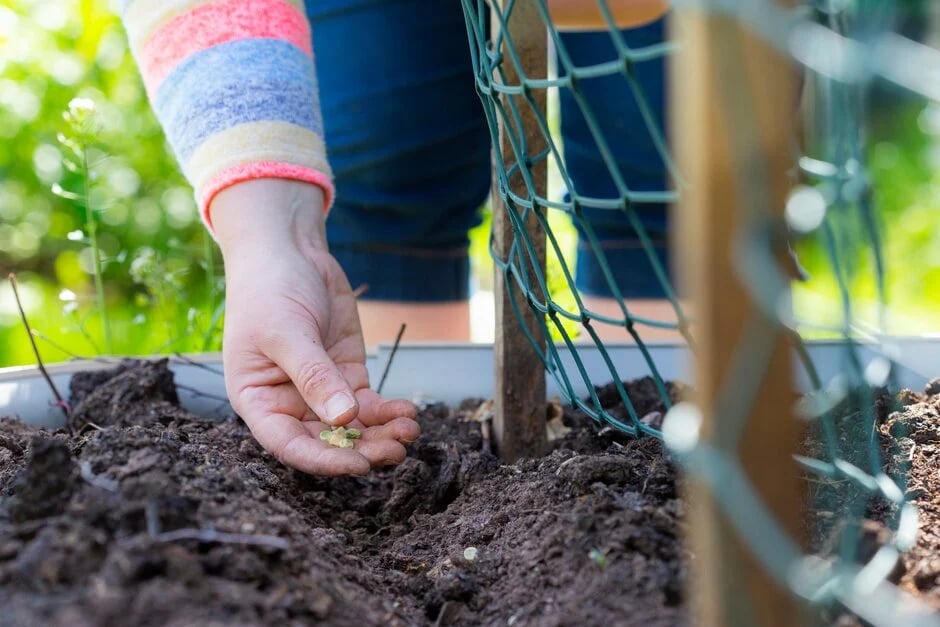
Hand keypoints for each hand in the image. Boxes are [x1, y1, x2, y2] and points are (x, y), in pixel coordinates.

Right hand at [212, 179, 419, 475]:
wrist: (289, 252)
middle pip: (326, 441)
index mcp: (258, 400)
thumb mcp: (287, 331)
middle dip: (361, 449)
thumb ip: (314, 375)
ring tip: (409, 431)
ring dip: (381, 434)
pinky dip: (388, 412)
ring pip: (352, 428)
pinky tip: (407, 412)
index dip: (323, 460)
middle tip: (395, 450)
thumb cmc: (269, 289)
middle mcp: (288, 403)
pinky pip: (369, 405)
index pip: (289, 444)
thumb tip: (344, 418)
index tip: (357, 464)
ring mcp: (320, 391)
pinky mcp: (346, 375)